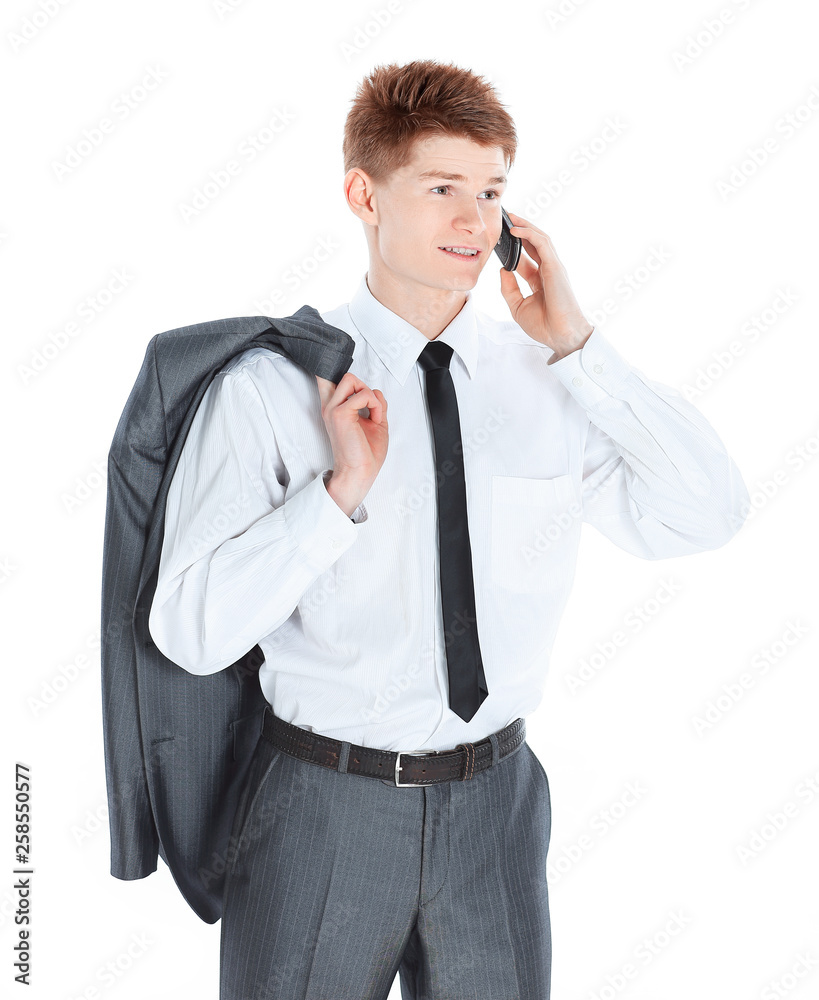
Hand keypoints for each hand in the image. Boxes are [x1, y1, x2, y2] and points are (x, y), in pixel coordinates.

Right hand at [315, 373, 387, 515]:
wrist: (360, 473)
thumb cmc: (365, 453)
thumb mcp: (375, 423)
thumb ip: (375, 404)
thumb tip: (376, 391)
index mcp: (335, 409)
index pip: (326, 379)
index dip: (338, 372)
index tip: (354, 385)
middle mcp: (330, 407)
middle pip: (345, 376)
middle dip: (363, 387)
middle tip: (370, 408)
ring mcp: (333, 410)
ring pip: (351, 379)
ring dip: (368, 394)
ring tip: (373, 414)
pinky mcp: (341, 414)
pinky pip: (364, 395)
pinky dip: (375, 405)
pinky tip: (375, 419)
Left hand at [498, 210, 593, 360]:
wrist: (561, 336)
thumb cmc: (544, 325)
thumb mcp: (518, 307)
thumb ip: (509, 289)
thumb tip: (502, 270)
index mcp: (540, 280)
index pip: (526, 258)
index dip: (513, 248)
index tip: (498, 240)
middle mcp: (548, 271)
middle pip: (534, 244)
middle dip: (520, 230)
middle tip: (504, 219)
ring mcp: (553, 267)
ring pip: (539, 239)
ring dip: (525, 226)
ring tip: (509, 217)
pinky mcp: (555, 266)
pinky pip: (542, 244)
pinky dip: (528, 234)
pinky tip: (515, 230)